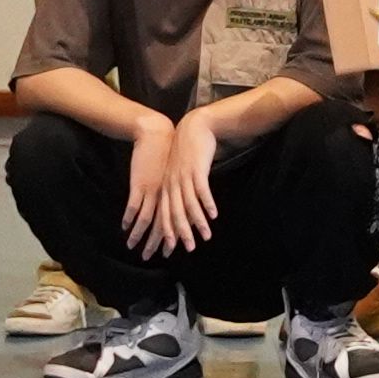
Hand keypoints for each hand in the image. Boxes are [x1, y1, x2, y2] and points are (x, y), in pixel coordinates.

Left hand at [123, 117, 223, 256]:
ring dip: (198, 223)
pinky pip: (201, 190)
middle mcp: (172, 184)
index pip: (164, 215)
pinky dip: (207, 204)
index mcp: (166, 187)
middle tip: (188, 249)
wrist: (193, 127)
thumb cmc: (186, 152)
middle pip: (174, 213)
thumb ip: (178, 191)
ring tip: (206, 237)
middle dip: (181, 233)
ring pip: (189, 205)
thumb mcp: (177, 173)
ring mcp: (184, 177)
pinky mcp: (196, 169)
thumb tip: (184, 211)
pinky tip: (214, 215)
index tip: (168, 250)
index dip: (166, 233)